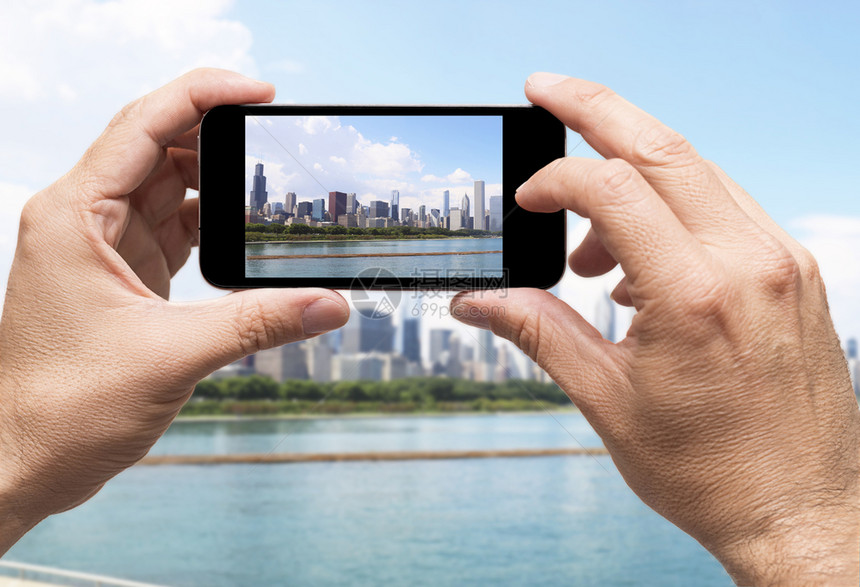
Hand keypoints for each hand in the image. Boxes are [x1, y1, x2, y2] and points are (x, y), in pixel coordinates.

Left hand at [0, 69, 348, 552]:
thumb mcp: (174, 356)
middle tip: (275, 141)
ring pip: (167, 185)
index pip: (145, 125)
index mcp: (76, 216)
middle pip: (159, 146)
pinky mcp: (122, 273)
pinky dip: (210, 226)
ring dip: (216, 185)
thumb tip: (329, 303)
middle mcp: (84, 218)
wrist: (26, 457)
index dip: (204, 96)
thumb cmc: (63, 407)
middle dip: (218, 139)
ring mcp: (103, 245)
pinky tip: (243, 236)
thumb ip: (259, 323)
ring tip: (267, 192)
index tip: (259, 92)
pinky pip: (172, 227)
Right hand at [453, 72, 859, 583]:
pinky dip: (674, 210)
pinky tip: (644, 264)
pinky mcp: (795, 273)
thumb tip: (476, 301)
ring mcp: (781, 262)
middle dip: (595, 108)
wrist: (798, 512)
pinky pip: (726, 208)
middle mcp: (749, 263)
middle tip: (546, 88)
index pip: (613, 188)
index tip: (528, 202)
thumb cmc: (708, 469)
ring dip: (633, 179)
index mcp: (694, 296)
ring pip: (699, 171)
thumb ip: (538, 331)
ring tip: (594, 256)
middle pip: (664, 146)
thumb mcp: (606, 401)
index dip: (556, 180)